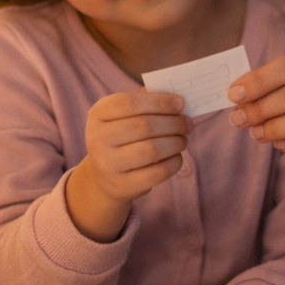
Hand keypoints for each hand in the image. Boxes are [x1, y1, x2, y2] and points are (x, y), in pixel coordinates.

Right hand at [67, 91, 190, 241]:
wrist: (105, 175)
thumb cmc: (122, 136)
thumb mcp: (124, 116)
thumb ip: (145, 102)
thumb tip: (175, 98)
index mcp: (98, 114)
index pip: (128, 103)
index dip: (158, 101)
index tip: (180, 103)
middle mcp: (97, 139)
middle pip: (143, 126)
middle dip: (173, 123)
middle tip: (187, 123)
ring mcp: (108, 165)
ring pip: (151, 150)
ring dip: (175, 142)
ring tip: (183, 139)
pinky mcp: (122, 186)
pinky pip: (157, 173)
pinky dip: (174, 162)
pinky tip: (176, 156)